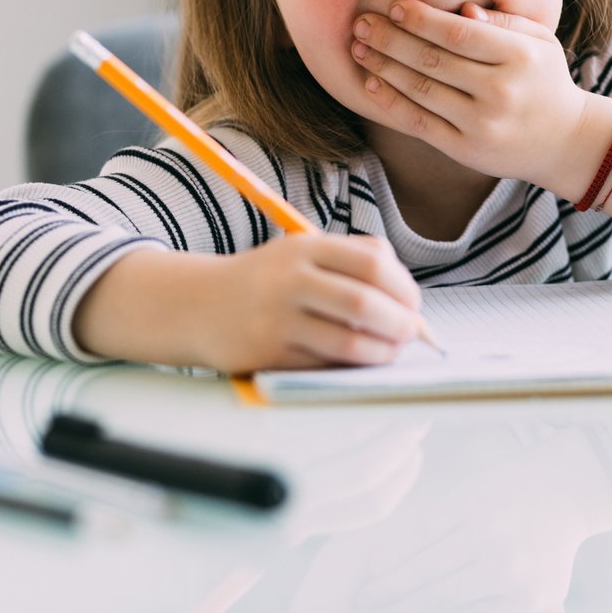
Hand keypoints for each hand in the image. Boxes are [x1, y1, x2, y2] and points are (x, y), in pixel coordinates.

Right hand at [197, 233, 422, 373]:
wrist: (198, 304)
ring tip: (390, 350)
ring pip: (347, 340)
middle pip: (363, 301)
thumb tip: (409, 300)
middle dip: (399, 323)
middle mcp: (289, 278)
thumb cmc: (267, 281)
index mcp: (305, 246)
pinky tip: (357, 361)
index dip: (403, 287)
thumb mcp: (303, 252)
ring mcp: (276, 317)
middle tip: (411, 333)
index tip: (413, 304)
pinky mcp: (267, 353)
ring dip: (381, 351)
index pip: (371, 263)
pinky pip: (324, 364)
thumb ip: (354, 261)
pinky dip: (349, 365)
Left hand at [350, 0, 590, 185]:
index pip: (459, 33)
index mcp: (520, 57)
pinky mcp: (464, 149)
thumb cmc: (545, 81)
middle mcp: (500, 91)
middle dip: (390, 39)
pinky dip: (391, 102)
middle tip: (361, 23)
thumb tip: (462, 10)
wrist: (565, 141)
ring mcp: (481, 124)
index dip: (421, 19)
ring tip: (358, 48)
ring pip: (421, 90)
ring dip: (383, 66)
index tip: (394, 6)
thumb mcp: (540, 41)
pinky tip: (372, 83)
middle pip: (433, 60)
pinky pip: (419, 122)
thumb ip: (503, 21)